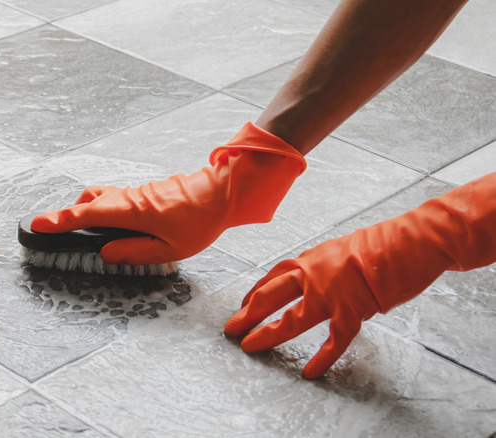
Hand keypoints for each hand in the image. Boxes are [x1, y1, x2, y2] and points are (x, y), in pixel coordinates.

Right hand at [32, 123, 306, 264]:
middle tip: (51, 231)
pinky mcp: (143, 193)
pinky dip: (102, 210)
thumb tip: (106, 252)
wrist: (222, 192)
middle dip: (67, 216)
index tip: (36, 224)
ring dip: (86, 212)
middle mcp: (128, 198)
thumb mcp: (170, 249)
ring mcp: (135, 193)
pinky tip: (111, 228)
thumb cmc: (200, 221)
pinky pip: (114, 199)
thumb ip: (135, 252)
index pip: (87, 216)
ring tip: (82, 234)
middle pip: (88, 203)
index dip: (60, 221)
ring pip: (100, 198)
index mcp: (132, 212)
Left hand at [224, 172, 495, 377]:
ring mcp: (332, 294)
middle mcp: (314, 275)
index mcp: (311, 258)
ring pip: (292, 319)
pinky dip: (323, 357)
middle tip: (230, 328)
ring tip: (251, 347)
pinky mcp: (354, 310)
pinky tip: (310, 371)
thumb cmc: (382, 243)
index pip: (273, 277)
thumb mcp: (341, 248)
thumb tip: (312, 276)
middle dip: (248, 314)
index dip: (254, 292)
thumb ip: (323, 265)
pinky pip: (334, 340)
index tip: (243, 305)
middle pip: (271, 296)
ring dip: (269, 334)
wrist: (411, 242)